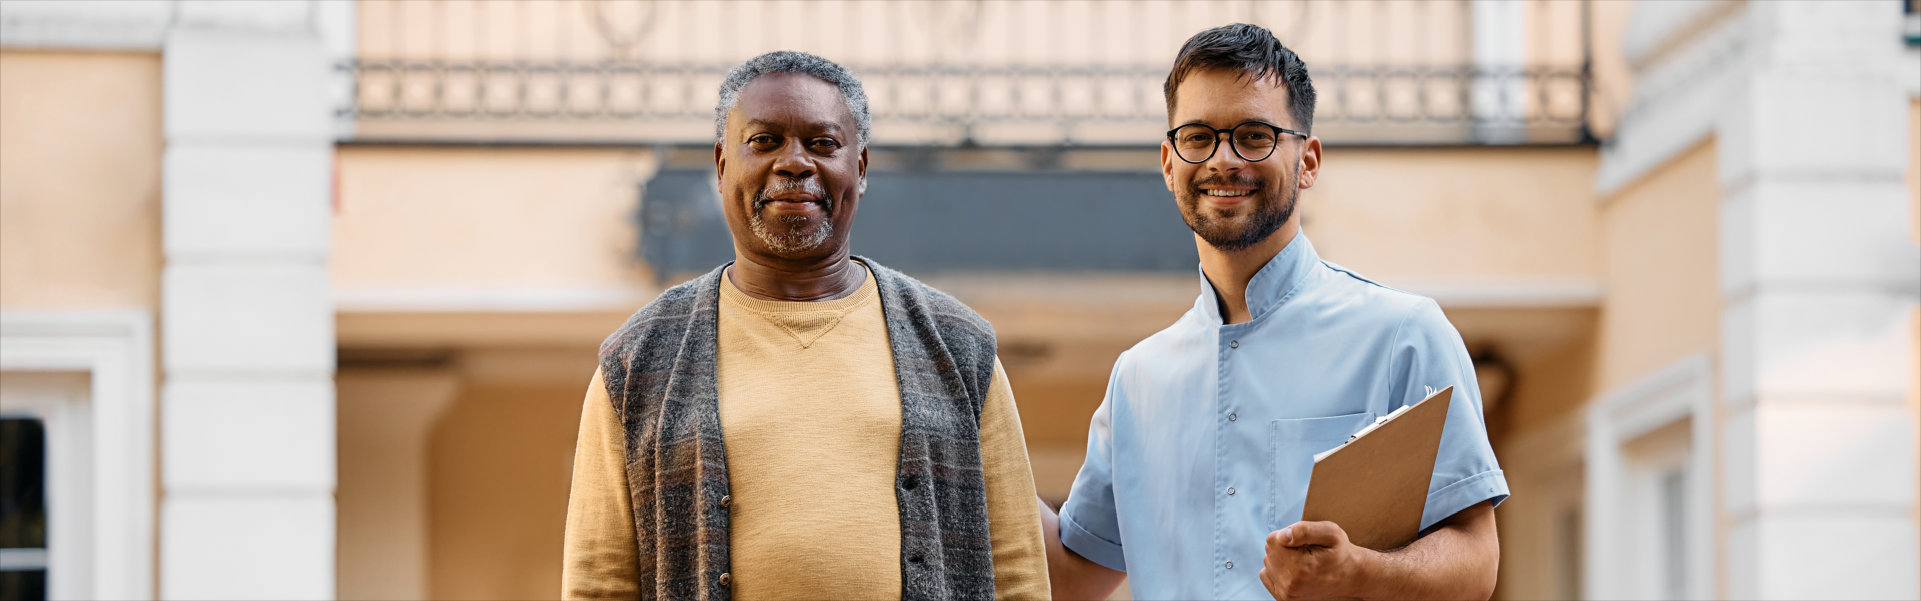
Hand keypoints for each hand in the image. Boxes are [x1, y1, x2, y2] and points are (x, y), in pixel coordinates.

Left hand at [1258, 521, 1373, 599]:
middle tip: (1308, 554)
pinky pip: (1266, 575)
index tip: (1306, 544)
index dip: (1289, 536)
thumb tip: (1281, 536)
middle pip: (1270, 551)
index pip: (1273, 539)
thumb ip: (1304, 530)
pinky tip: (1295, 571)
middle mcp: (1291, 585)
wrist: (1350, 577)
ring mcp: (1286, 595)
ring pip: (1268, 562)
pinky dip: (1278, 570)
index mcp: (1301, 568)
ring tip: (1304, 563)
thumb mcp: (1330, 532)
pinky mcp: (1284, 599)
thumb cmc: (1340, 552)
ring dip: (1282, 559)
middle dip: (1285, 547)